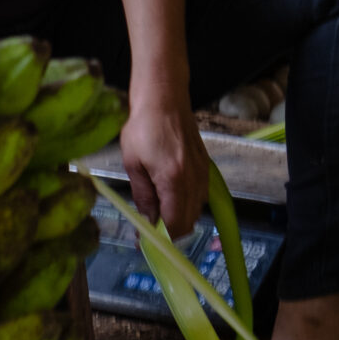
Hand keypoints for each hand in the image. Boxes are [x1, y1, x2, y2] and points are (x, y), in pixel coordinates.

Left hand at [122, 67, 211, 239]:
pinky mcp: (205, 165)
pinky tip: (170, 197)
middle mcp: (194, 178)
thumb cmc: (143, 126)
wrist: (165, 97)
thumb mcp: (133, 163)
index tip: (144, 242)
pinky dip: (187, 204)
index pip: (174, 224)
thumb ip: (143, 196)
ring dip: (179, 218)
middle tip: (148, 231)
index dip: (160, 239)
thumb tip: (148, 222)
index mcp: (173, 179)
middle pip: (189, 221)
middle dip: (170, 232)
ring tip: (157, 214)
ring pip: (197, 210)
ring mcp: (203, 172)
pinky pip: (200, 195)